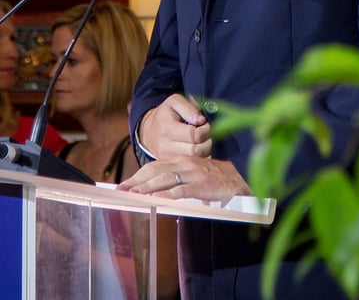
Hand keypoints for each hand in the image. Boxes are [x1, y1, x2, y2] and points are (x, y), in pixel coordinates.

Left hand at [119, 156, 250, 201]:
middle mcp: (183, 163)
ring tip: (134, 194)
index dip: (137, 175)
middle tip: (122, 190)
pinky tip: (157, 200)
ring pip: (165, 179)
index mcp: (179, 160)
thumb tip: (154, 190)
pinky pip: (181, 190)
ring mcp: (191, 173)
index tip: (123, 185)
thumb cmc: (211, 177)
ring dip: (148, 187)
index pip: (153, 166)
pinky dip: (168, 195)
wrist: (234, 178)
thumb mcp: (190, 173)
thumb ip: (174, 178)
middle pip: (155, 170)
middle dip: (137, 181)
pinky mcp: (200, 185)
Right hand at [138, 94, 211, 160]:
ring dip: (204, 151)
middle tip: (208, 134)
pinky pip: (189, 166)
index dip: (206, 129)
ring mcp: (167, 158)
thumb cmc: (165, 114)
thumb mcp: (174, 102)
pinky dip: (197, 159)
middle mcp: (165, 146)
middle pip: (196, 150)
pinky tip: (197, 149)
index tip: (206, 124)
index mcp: (167, 129)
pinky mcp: (170, 165)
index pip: (194, 135)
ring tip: (203, 141)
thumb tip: (201, 120)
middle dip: (207, 141)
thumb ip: (189, 108)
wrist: (149, 131)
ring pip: (194, 160)